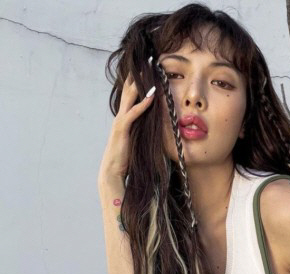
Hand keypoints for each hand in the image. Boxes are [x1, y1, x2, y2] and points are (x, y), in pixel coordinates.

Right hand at [98, 70, 155, 184]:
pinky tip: (152, 95)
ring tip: (149, 70)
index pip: (131, 95)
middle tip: (147, 61)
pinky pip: (134, 113)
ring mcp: (121, 121)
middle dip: (138, 75)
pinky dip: (143, 103)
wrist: (112, 171)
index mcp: (124, 118)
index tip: (147, 69)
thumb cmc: (125, 159)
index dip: (138, 81)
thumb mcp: (135, 141)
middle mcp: (121, 116)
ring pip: (131, 97)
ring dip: (141, 83)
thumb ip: (141, 131)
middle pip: (129, 90)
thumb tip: (152, 128)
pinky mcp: (123, 129)